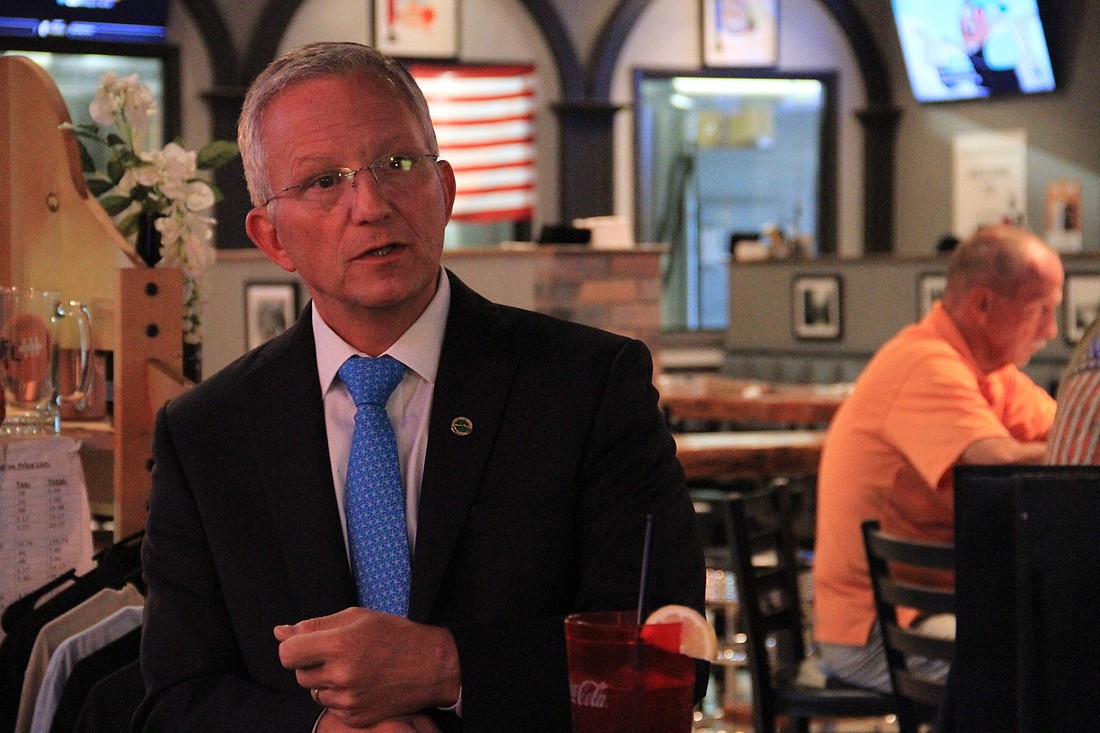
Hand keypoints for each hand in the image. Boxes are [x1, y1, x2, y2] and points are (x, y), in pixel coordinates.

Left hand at [275, 608, 459, 727]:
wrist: (431, 665)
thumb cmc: (394, 634)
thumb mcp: (356, 618)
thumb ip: (315, 625)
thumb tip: (280, 632)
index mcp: (339, 645)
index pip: (287, 653)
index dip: (294, 647)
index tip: (307, 645)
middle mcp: (341, 675)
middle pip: (299, 674)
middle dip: (312, 664)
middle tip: (340, 654)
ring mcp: (349, 700)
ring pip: (314, 692)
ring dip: (326, 682)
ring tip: (354, 668)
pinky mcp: (356, 717)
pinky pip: (331, 707)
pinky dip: (340, 697)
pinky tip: (362, 684)